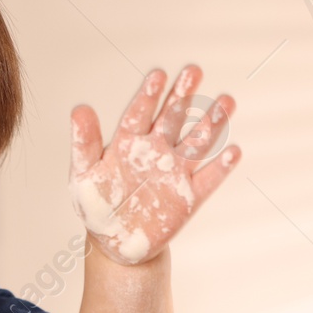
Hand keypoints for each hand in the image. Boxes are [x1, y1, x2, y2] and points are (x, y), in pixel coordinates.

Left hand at [69, 64, 240, 265]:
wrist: (116, 242)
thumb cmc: (97, 205)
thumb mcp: (83, 174)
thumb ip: (84, 143)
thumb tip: (80, 109)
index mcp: (130, 142)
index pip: (140, 113)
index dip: (149, 95)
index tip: (158, 75)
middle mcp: (157, 151)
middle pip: (174, 118)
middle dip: (184, 95)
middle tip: (193, 71)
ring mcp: (175, 172)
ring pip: (197, 142)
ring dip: (212, 123)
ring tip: (225, 102)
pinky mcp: (189, 197)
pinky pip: (208, 180)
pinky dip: (221, 167)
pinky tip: (232, 151)